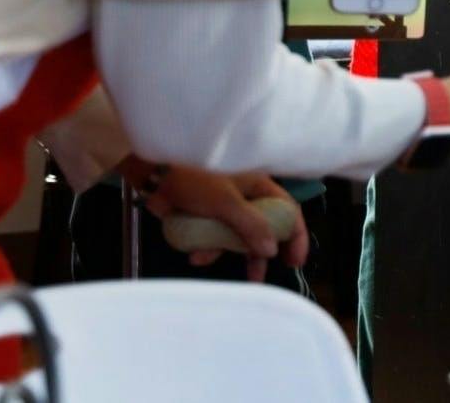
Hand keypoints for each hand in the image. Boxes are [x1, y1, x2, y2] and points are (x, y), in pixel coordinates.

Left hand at [125, 160, 308, 282]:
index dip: (295, 234)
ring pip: (234, 238)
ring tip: (208, 260)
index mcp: (257, 185)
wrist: (154, 172)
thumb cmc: (196, 179)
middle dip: (257, 254)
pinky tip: (194, 253)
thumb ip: (251, 226)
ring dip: (224, 252)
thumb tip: (272, 250)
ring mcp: (224, 209)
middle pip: (262, 229)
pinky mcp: (205, 218)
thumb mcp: (227, 202)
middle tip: (258, 277)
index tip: (294, 260)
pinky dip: (205, 248)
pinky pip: (213, 239)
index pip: (287, 209)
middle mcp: (244, 197)